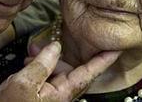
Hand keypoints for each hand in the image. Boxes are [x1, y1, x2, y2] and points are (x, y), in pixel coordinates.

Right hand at [0, 41, 120, 100]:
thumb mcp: (23, 83)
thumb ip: (42, 63)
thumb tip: (56, 46)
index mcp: (62, 92)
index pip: (89, 72)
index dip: (103, 59)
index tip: (117, 48)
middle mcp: (61, 95)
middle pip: (69, 68)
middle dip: (55, 54)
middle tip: (35, 47)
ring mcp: (52, 97)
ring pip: (55, 72)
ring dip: (43, 61)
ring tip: (26, 58)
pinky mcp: (41, 98)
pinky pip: (45, 79)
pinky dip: (36, 69)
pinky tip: (24, 67)